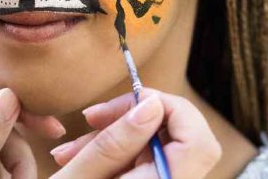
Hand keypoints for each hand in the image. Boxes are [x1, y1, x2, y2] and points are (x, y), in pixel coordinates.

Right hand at [49, 89, 221, 177]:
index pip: (198, 141)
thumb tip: (150, 105)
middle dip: (136, 118)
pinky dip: (115, 155)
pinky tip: (79, 158)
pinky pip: (145, 165)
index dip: (170, 109)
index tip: (129, 101)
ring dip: (116, 138)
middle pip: (182, 140)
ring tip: (70, 149)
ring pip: (157, 150)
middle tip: (93, 118)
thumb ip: (115, 142)